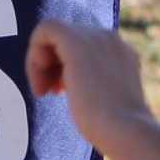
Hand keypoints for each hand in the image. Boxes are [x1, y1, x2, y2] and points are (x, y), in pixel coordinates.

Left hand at [27, 21, 153, 155]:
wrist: (125, 130)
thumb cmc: (113, 129)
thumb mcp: (103, 100)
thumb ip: (91, 83)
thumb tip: (66, 81)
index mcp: (120, 53)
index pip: (82, 49)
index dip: (64, 67)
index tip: (60, 92)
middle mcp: (111, 39)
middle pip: (67, 39)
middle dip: (51, 66)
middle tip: (50, 94)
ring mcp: (96, 37)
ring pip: (54, 33)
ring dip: (41, 63)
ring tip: (43, 92)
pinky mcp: (77, 41)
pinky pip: (45, 30)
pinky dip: (34, 55)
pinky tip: (40, 83)